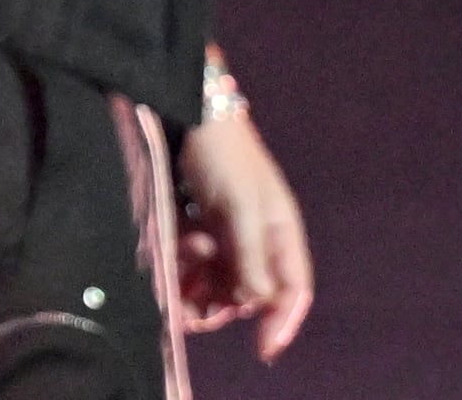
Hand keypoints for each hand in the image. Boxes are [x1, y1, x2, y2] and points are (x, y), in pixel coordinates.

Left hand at [176, 108, 314, 360]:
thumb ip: (249, 255)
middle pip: (249, 294)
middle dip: (223, 303)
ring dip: (199, 287)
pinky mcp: (199, 225)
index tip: (263, 351)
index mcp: (280, 234)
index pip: (292, 291)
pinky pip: (195, 264)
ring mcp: (227, 233)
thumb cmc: (221, 155)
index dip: (281, 322)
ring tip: (178, 270)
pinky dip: (183, 269)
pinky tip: (169, 255)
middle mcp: (257, 239)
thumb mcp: (238, 206)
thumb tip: (258, 302)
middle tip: (192, 304)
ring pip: (217, 282)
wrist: (185, 110)